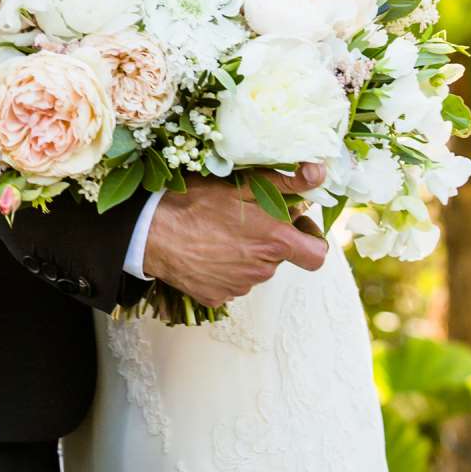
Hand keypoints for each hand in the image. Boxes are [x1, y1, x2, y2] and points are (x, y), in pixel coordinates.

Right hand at [143, 164, 326, 308]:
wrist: (152, 233)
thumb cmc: (196, 203)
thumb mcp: (243, 184)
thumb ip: (286, 182)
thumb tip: (318, 174)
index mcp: (274, 241)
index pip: (317, 255)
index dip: (311, 239)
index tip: (294, 225)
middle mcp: (261, 270)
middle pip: (281, 258)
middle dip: (270, 240)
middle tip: (245, 220)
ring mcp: (239, 287)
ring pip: (255, 269)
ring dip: (246, 253)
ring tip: (219, 232)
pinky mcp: (217, 297)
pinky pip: (231, 283)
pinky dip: (225, 268)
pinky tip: (207, 250)